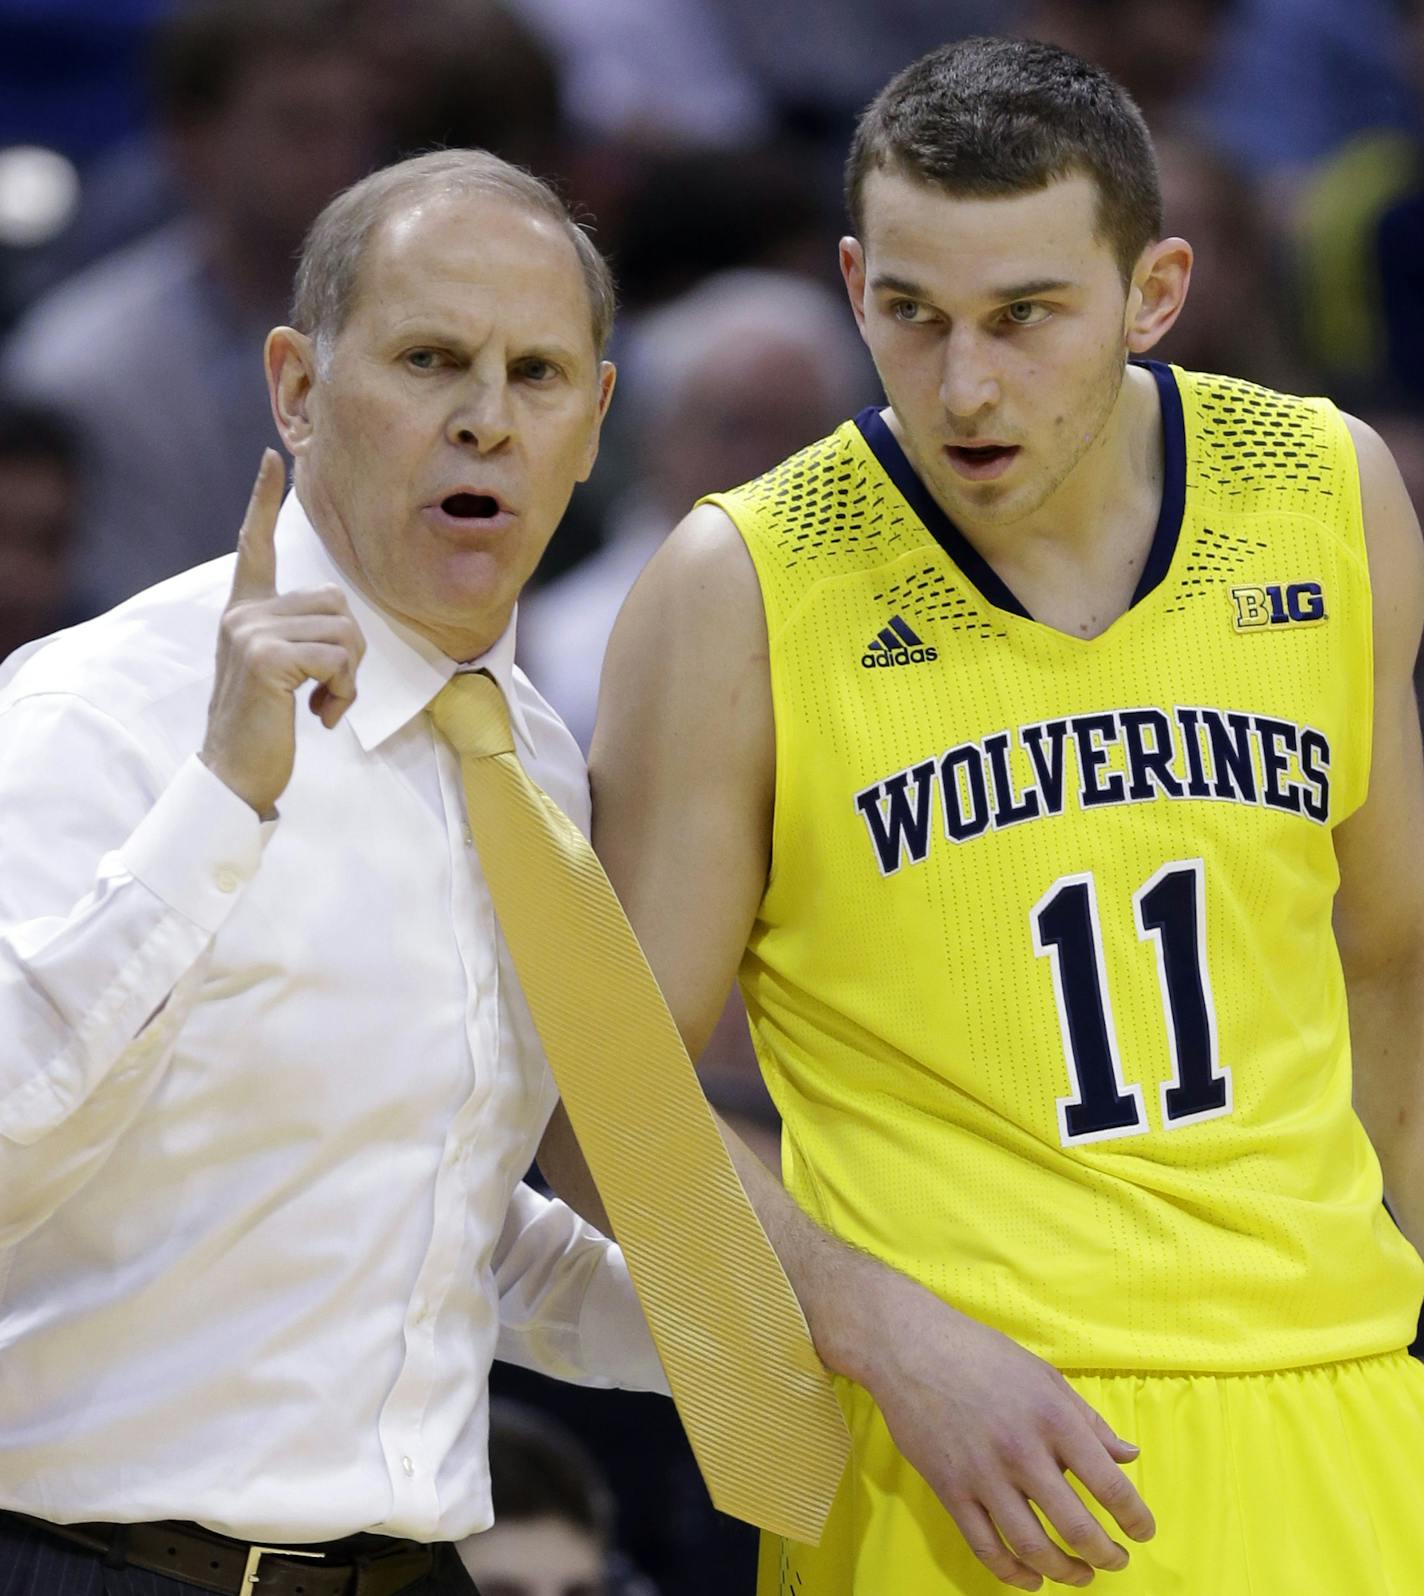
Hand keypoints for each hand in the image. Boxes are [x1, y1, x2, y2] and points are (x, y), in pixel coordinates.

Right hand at [200, 450, 365, 816]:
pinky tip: (321, 716)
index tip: (273, 460)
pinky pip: (338, 658)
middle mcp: (243, 614)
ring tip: (323, 705)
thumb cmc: (264, 727)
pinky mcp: (268, 657)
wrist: (234, 773)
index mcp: (244, 612)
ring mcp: (251, 632)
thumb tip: (338, 623)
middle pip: (337, 603)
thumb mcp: (279, 672)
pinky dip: (343, 692)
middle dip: (350, 653)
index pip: (256, 545)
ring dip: (350, 677)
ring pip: (344, 632)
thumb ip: (298, 636)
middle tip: (329, 692)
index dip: (264, 501)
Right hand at [859, 1277, 1154, 1589]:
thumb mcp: (1044, 1377)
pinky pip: (986, 1547)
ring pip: (1033, 1547)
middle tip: (1116, 1559)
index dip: (1134, 1518)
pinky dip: (1013, 1573)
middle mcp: (1021, 1451)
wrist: (910, 1347)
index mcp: (1052, 1418)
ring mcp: (982, 1475)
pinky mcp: (950, 1490)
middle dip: (1106, 1554)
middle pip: (1076, 1527)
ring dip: (1066, 1571)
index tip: (1142, 1532)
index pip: (1109, 1485)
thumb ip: (1088, 1421)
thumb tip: (1129, 1456)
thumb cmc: (982, 1355)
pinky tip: (1031, 1578)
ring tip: (1081, 1574)